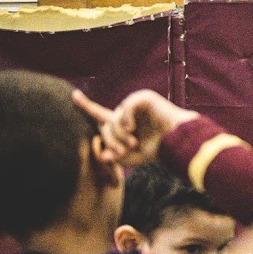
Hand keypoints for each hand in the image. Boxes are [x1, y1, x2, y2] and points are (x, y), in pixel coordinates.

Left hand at [73, 88, 198, 166]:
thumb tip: (101, 155)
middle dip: (111, 140)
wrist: (178, 142)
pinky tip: (132, 127)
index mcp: (124, 124)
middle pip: (105, 124)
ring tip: (132, 143)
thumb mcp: (132, 158)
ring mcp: (135, 104)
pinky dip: (126, 119)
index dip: (86, 105)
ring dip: (119, 134)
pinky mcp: (144, 98)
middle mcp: (127, 113)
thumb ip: (114, 156)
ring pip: (114, 117)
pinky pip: (125, 107)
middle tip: (122, 151)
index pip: (100, 114)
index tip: (73, 95)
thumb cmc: (159, 150)